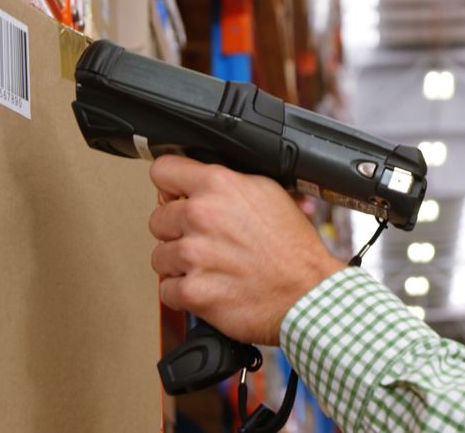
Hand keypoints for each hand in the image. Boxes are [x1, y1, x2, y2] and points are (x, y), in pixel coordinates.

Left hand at [147, 155, 345, 344]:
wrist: (308, 293)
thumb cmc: (294, 249)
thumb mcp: (270, 194)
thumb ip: (228, 186)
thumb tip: (197, 186)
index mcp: (220, 185)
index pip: (163, 170)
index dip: (170, 186)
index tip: (176, 197)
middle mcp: (202, 215)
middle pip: (157, 218)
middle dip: (177, 231)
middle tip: (206, 241)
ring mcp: (194, 254)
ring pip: (159, 256)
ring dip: (180, 265)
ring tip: (212, 267)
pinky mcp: (192, 290)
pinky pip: (166, 290)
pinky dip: (184, 293)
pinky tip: (210, 286)